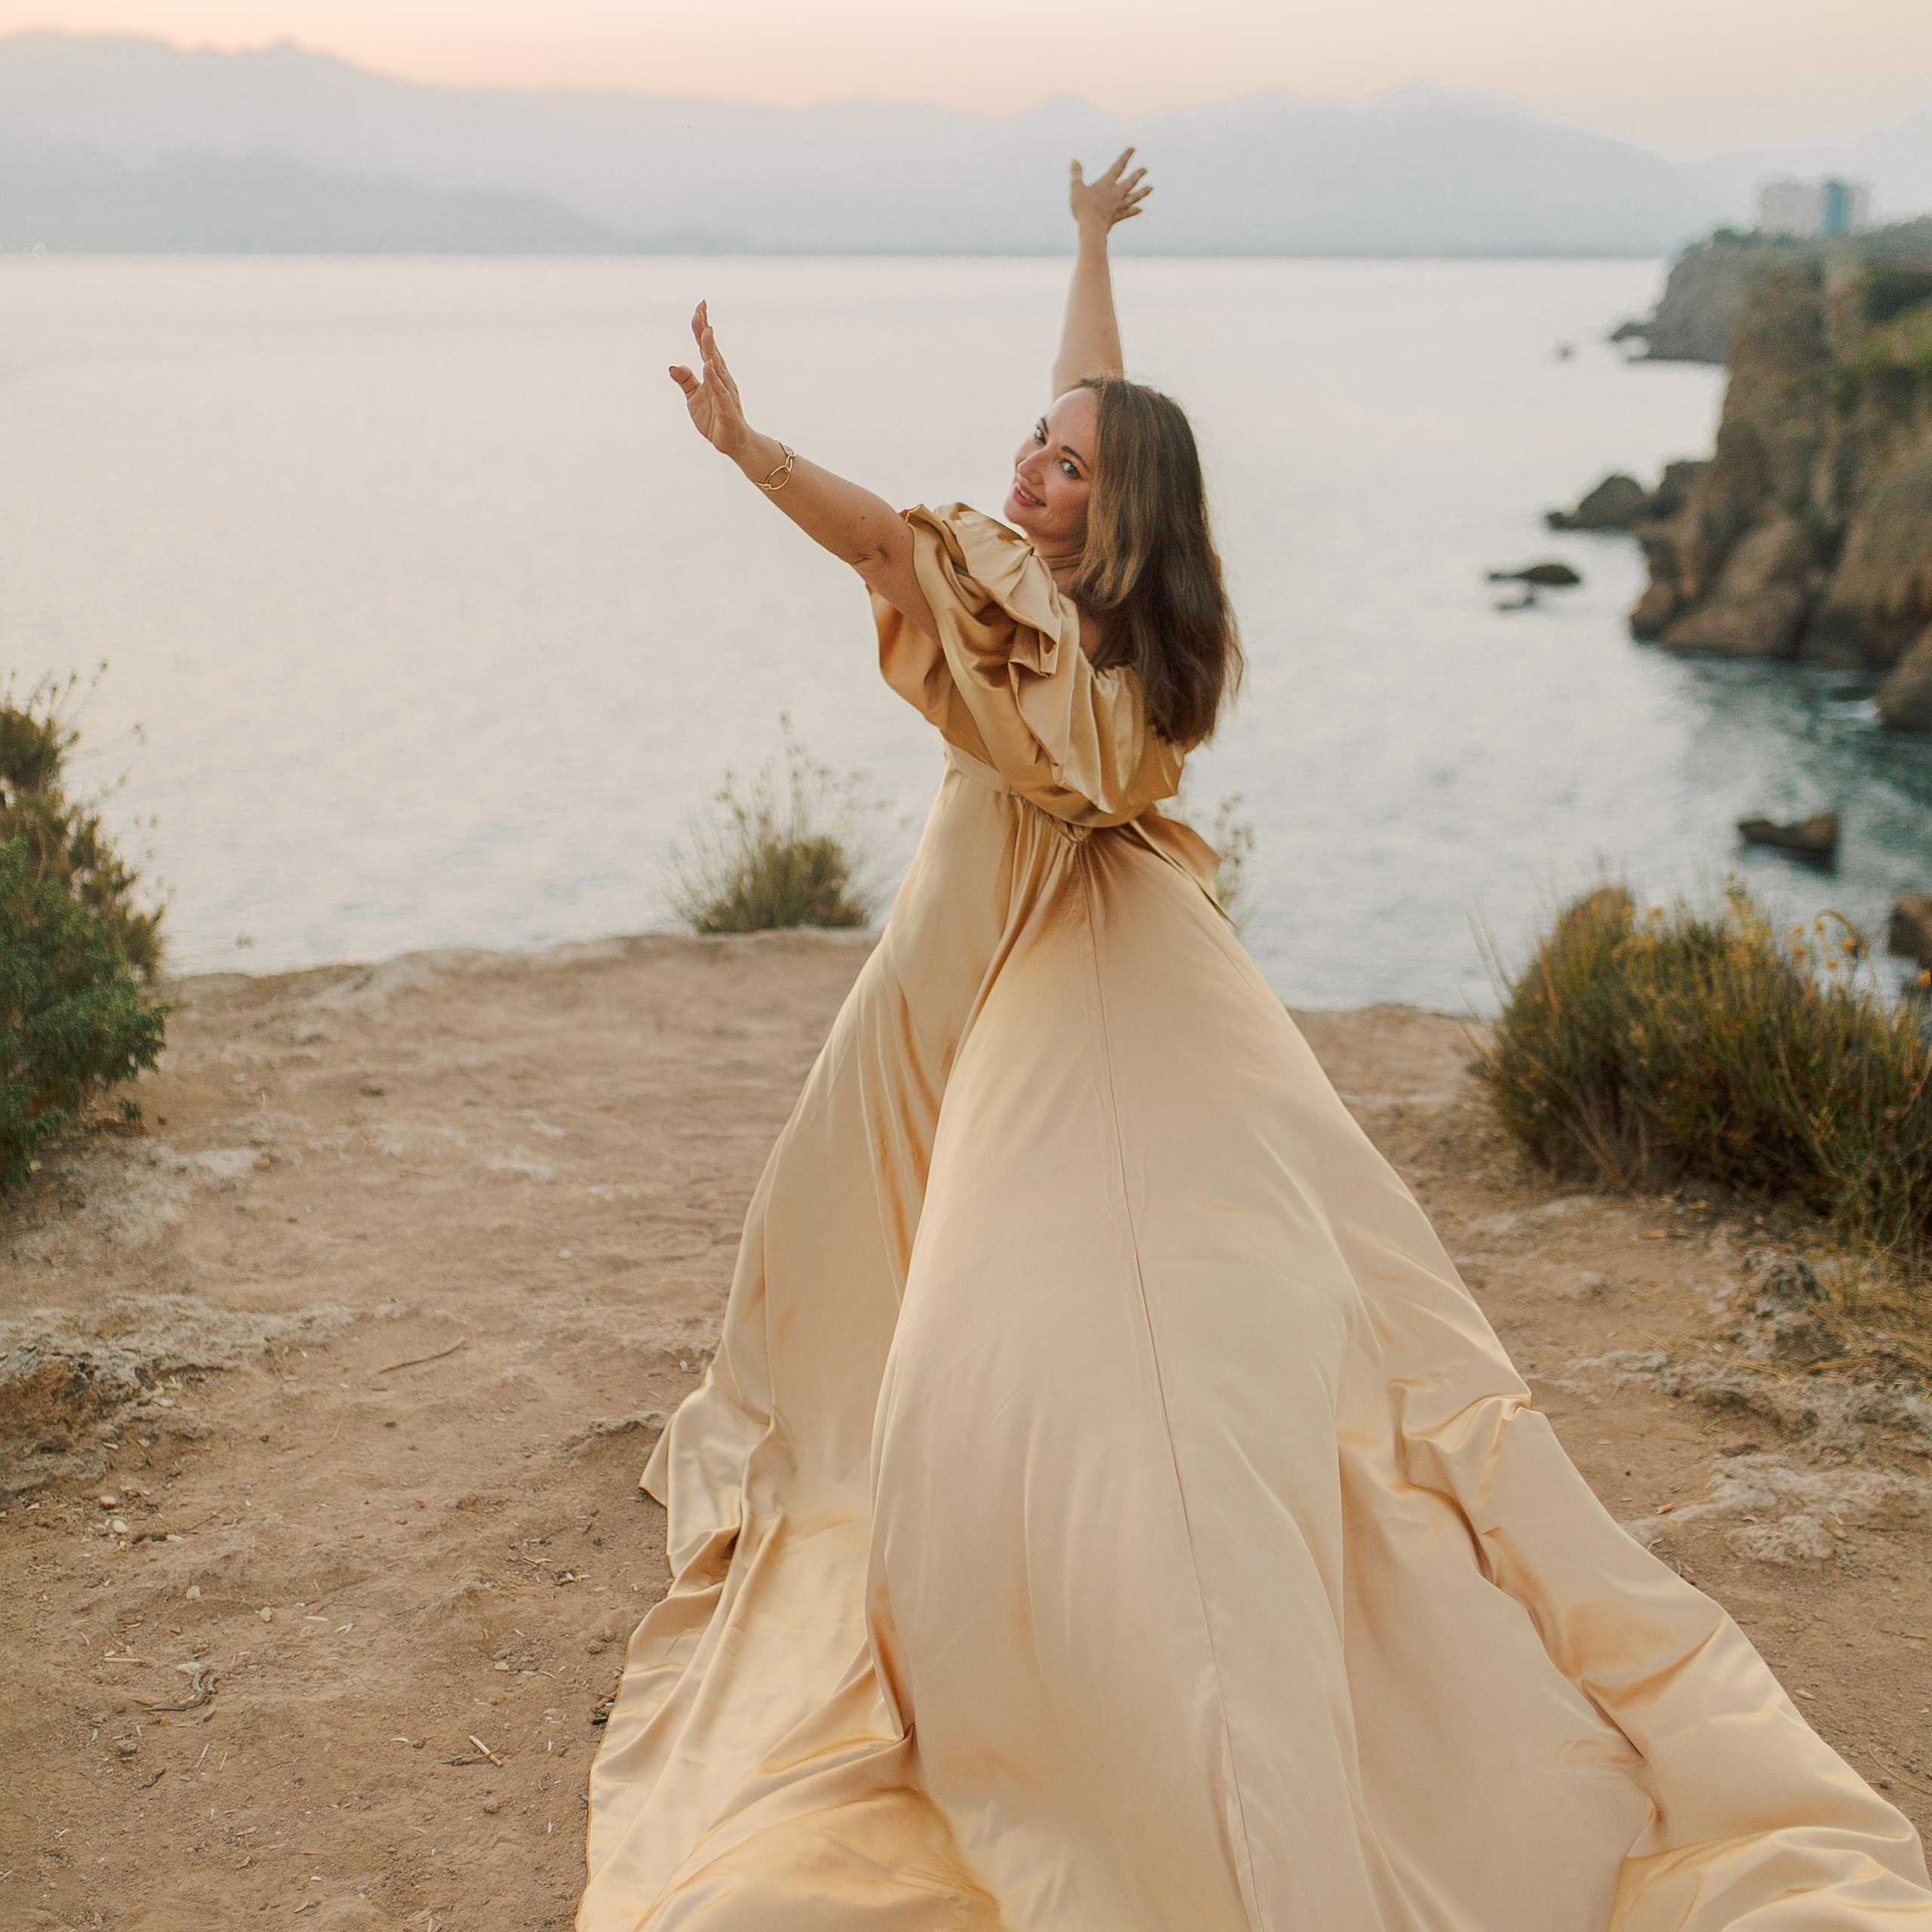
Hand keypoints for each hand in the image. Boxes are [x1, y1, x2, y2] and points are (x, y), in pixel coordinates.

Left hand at [669, 300, 750, 458]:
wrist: (734, 444)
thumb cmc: (715, 418)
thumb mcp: (694, 398)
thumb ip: (685, 381)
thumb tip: (673, 365)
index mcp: (713, 374)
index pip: (705, 347)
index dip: (702, 327)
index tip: (699, 306)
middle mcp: (721, 378)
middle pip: (711, 350)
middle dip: (705, 331)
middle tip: (700, 310)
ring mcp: (726, 392)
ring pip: (717, 367)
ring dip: (710, 349)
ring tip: (705, 331)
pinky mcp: (727, 409)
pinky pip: (720, 392)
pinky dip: (713, 378)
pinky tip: (708, 366)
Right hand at [1069, 148, 1149, 238]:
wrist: (1091, 228)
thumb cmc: (1083, 207)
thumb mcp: (1076, 188)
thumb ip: (1076, 174)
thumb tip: (1074, 160)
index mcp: (1106, 184)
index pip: (1118, 167)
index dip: (1125, 157)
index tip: (1133, 149)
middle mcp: (1115, 194)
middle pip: (1129, 182)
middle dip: (1137, 175)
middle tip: (1145, 169)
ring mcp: (1117, 206)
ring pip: (1132, 197)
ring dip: (1142, 192)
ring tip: (1151, 188)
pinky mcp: (1116, 218)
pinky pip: (1127, 213)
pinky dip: (1134, 211)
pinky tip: (1140, 209)